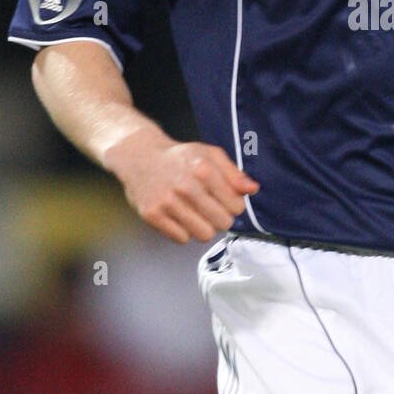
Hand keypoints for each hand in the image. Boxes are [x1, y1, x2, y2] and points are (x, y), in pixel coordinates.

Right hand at [106, 129, 259, 243]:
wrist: (140, 157)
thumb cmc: (180, 157)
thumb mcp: (210, 154)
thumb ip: (234, 173)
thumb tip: (253, 189)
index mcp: (203, 169)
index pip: (236, 206)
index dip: (234, 205)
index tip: (226, 200)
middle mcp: (185, 186)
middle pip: (222, 223)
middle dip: (222, 218)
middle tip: (212, 208)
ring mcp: (167, 202)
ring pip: (203, 234)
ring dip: (204, 227)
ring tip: (196, 213)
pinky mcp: (152, 215)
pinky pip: (182, 238)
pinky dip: (184, 231)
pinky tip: (180, 216)